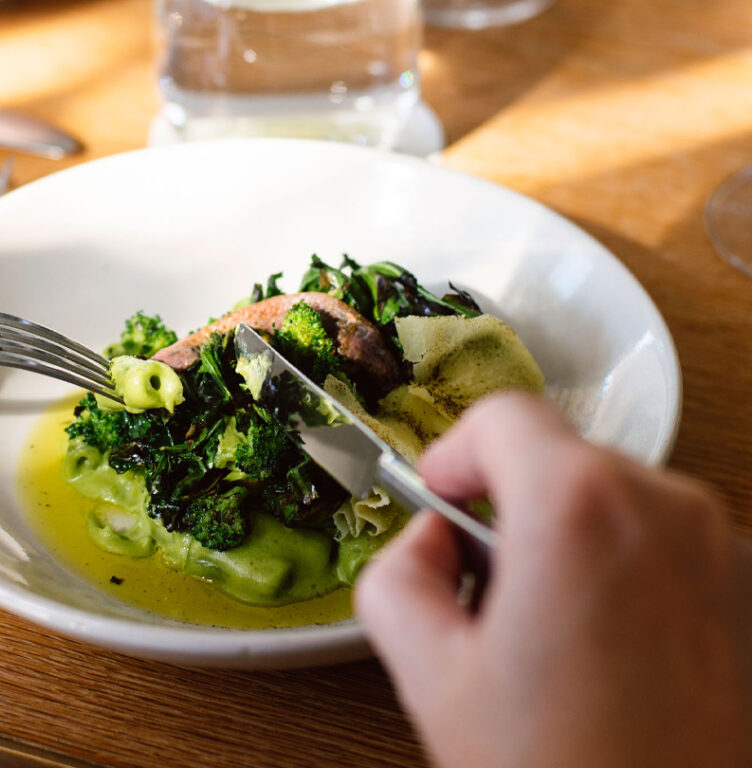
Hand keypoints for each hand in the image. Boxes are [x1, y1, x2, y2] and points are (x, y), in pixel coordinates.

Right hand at [356, 393, 748, 767]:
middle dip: (506, 501)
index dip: (455, 451)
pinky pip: (653, 537)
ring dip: (559, 533)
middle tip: (478, 579)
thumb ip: (397, 574)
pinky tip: (591, 643)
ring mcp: (716, 548)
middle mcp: (663, 509)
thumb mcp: (429, 673)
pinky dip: (611, 562)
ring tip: (536, 625)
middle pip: (558, 455)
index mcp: (578, 509)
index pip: (505, 416)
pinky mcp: (740, 589)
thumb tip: (428, 543)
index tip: (442, 495)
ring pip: (607, 495)